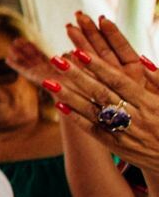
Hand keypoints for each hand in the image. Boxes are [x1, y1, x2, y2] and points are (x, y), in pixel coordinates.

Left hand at [11, 17, 158, 170]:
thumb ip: (158, 79)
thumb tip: (141, 59)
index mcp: (149, 103)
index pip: (119, 81)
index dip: (98, 67)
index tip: (79, 52)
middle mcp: (135, 117)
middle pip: (101, 93)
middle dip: (77, 76)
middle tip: (56, 59)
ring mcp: (124, 132)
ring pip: (92, 111)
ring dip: (69, 96)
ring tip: (48, 81)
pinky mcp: (115, 145)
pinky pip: (93, 129)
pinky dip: (76, 117)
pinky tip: (59, 104)